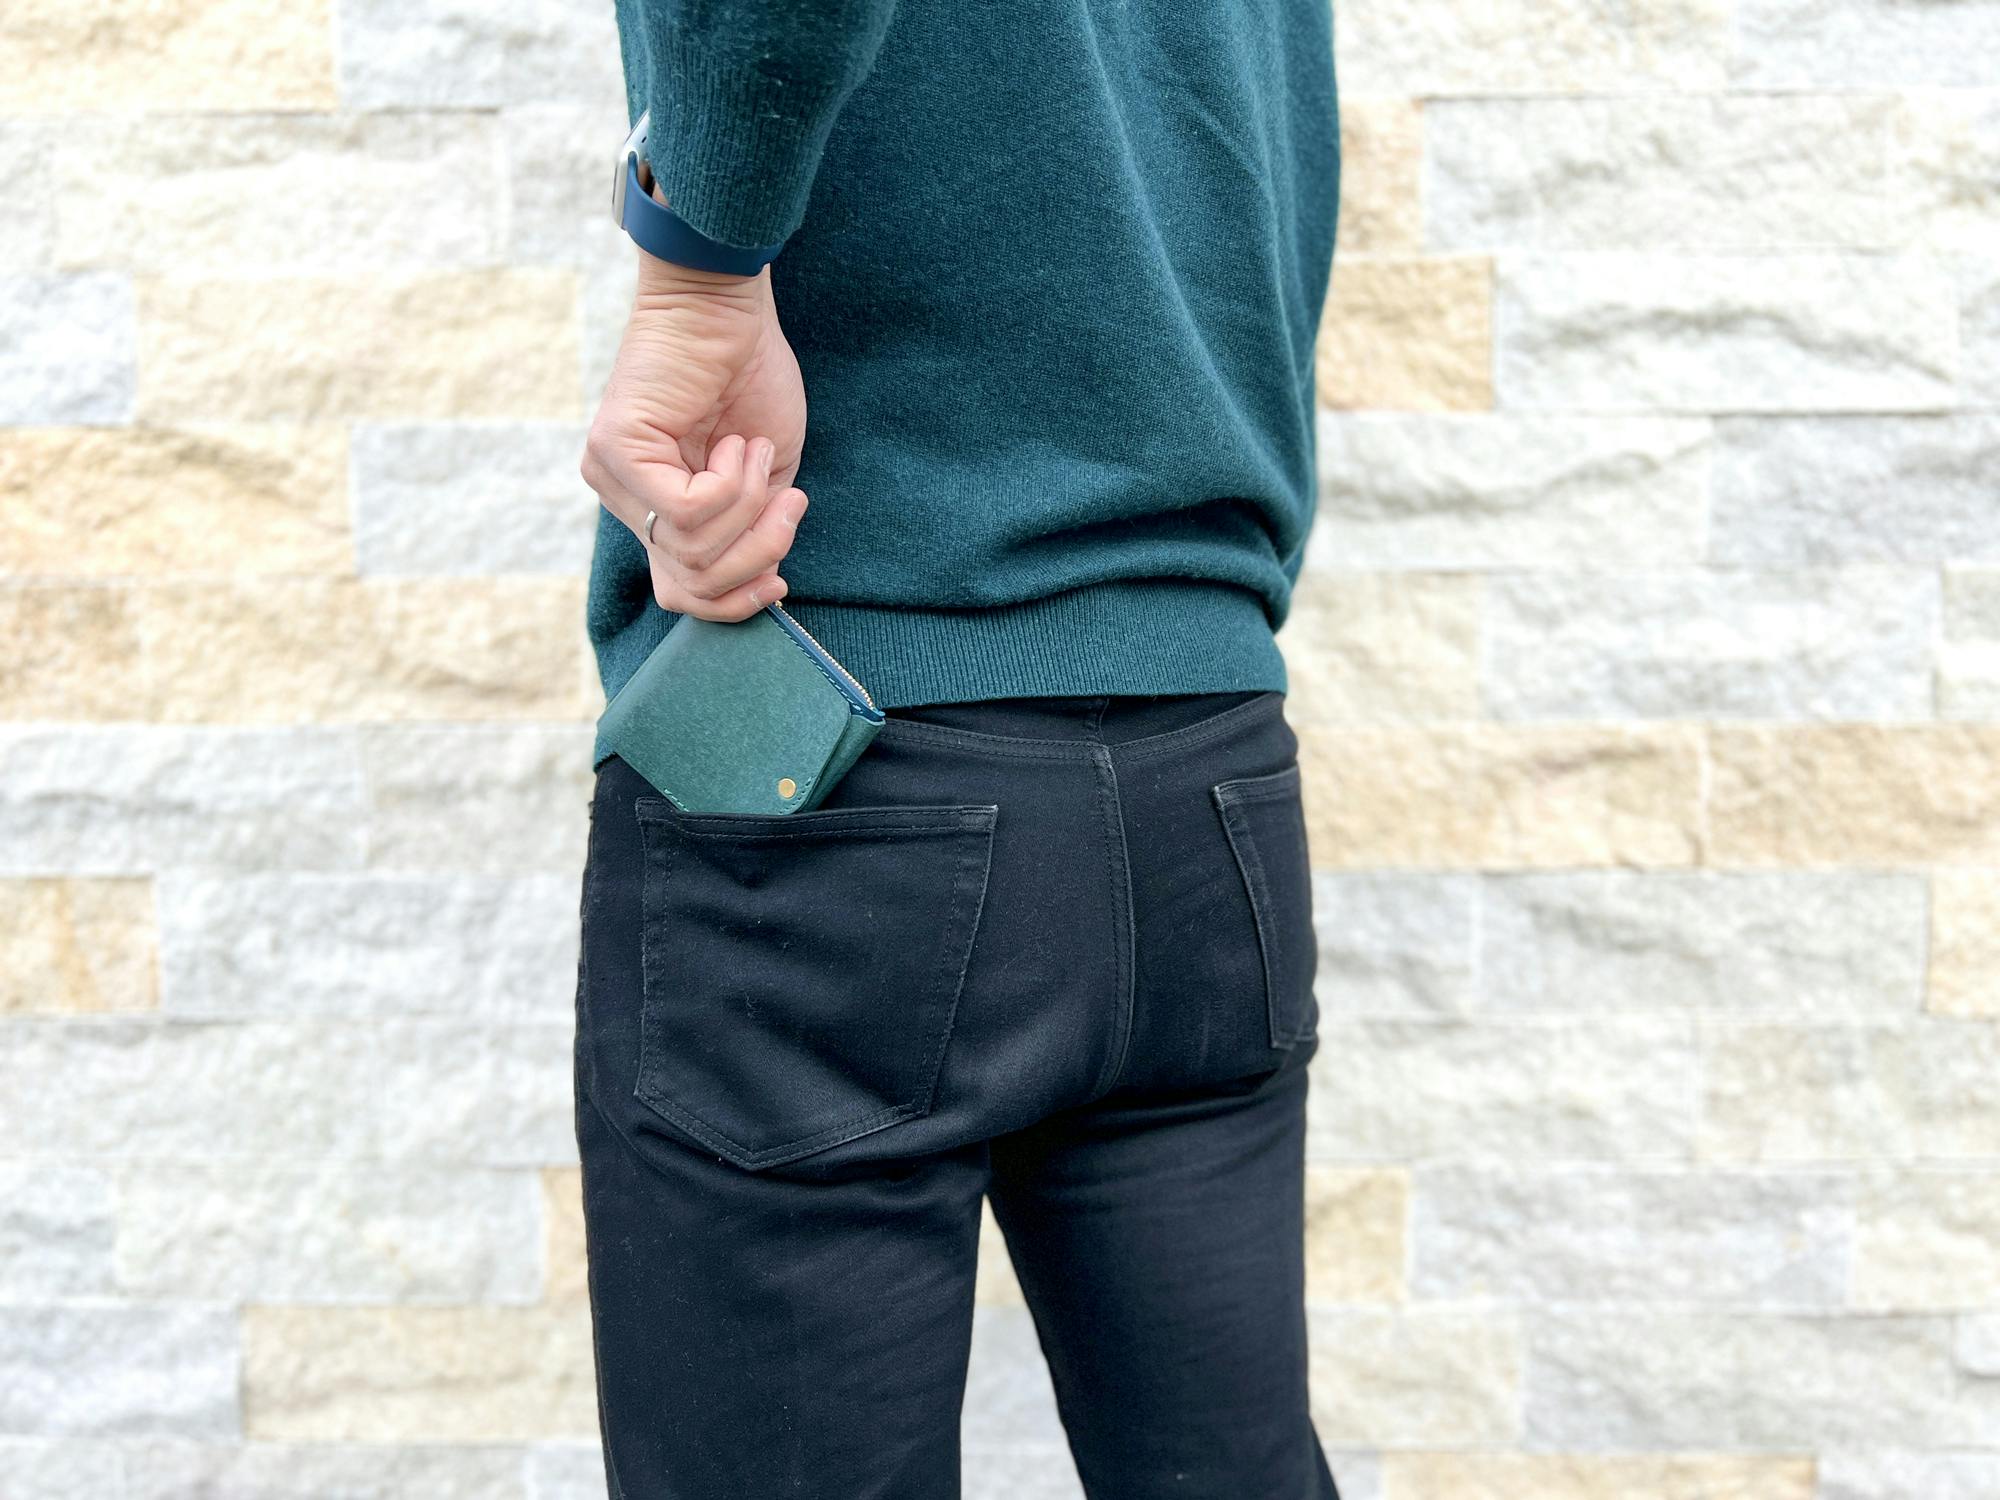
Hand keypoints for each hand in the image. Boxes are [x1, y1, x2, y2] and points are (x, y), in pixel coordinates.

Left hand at [579, 250, 808, 620]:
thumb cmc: (749, 377)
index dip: (735, 602)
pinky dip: (733, 484)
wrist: (727, 306)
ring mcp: (611, 477)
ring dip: (749, 506)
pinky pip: (688, 512)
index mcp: (654, 508)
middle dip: (758, 554)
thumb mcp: (763, 479)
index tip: (782, 584)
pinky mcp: (615, 452)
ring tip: (756, 451)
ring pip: (693, 549)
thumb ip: (753, 531)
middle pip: (691, 583)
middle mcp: (622, 499)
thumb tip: (761, 584)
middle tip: (790, 502)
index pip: (682, 594)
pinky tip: (739, 442)